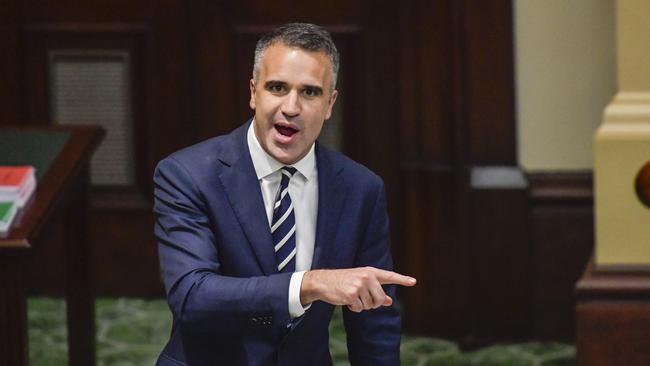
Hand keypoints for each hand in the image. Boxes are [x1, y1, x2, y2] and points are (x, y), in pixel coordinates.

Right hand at [300, 267, 415, 311]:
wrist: (324, 281)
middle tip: (361, 298)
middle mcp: (367, 277)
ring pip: (370, 305)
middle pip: (380, 299)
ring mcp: (359, 285)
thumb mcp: (361, 283)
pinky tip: (346, 300)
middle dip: (372, 303)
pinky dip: (353, 308)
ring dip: (361, 305)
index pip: (389, 276)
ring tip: (351, 296)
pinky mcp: (351, 294)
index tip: (413, 282)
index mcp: (370, 272)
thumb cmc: (344, 282)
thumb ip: (376, 291)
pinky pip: (359, 308)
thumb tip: (389, 301)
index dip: (402, 279)